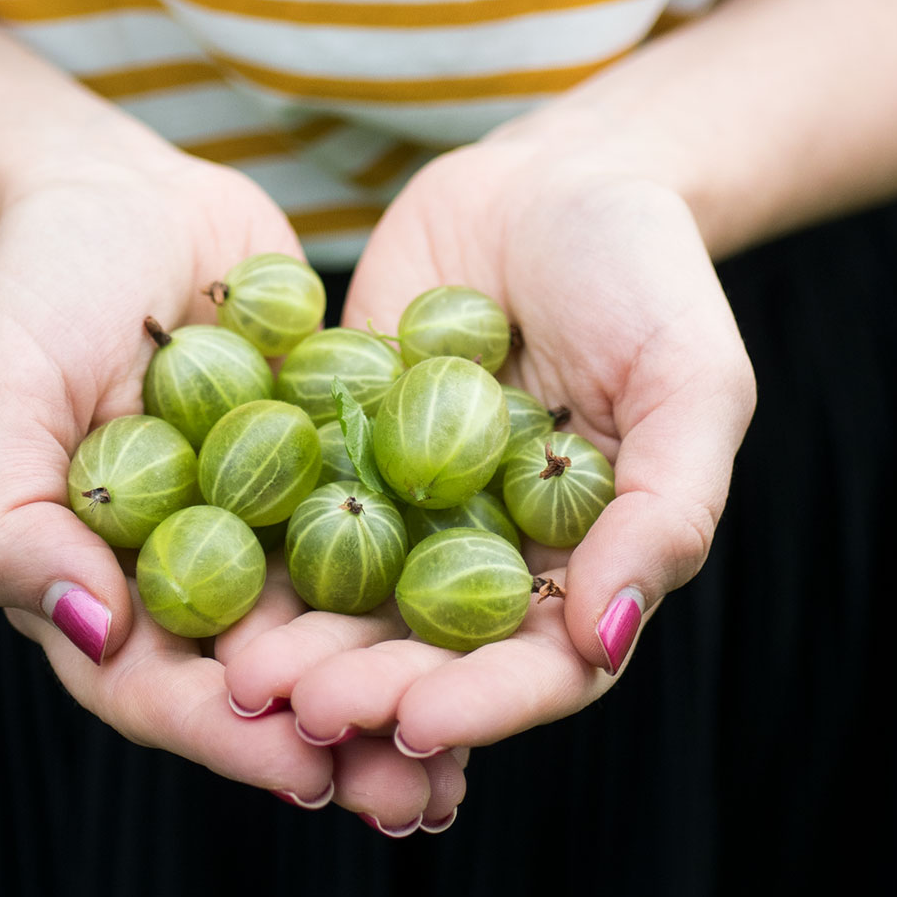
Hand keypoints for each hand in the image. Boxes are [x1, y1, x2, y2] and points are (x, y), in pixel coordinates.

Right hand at [0, 137, 465, 827]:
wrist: (123, 189)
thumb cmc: (39, 289)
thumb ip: (9, 518)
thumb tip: (93, 629)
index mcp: (102, 582)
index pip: (156, 689)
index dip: (227, 738)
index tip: (304, 769)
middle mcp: (191, 573)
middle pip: (261, 688)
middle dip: (337, 748)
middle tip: (419, 799)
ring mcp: (267, 526)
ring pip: (336, 632)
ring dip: (401, 694)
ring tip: (478, 748)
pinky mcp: (334, 471)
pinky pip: (388, 538)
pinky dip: (439, 586)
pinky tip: (513, 620)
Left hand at [227, 135, 754, 762]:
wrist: (554, 174)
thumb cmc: (647, 273)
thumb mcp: (691, 380)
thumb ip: (667, 510)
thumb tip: (604, 640)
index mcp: (581, 562)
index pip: (535, 667)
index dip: (478, 704)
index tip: (415, 723)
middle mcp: (486, 552)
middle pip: (426, 651)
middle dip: (364, 687)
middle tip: (298, 709)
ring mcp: (404, 503)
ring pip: (346, 597)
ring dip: (297, 644)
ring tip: (242, 673)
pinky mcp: (336, 444)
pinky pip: (288, 503)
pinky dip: (251, 543)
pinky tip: (206, 573)